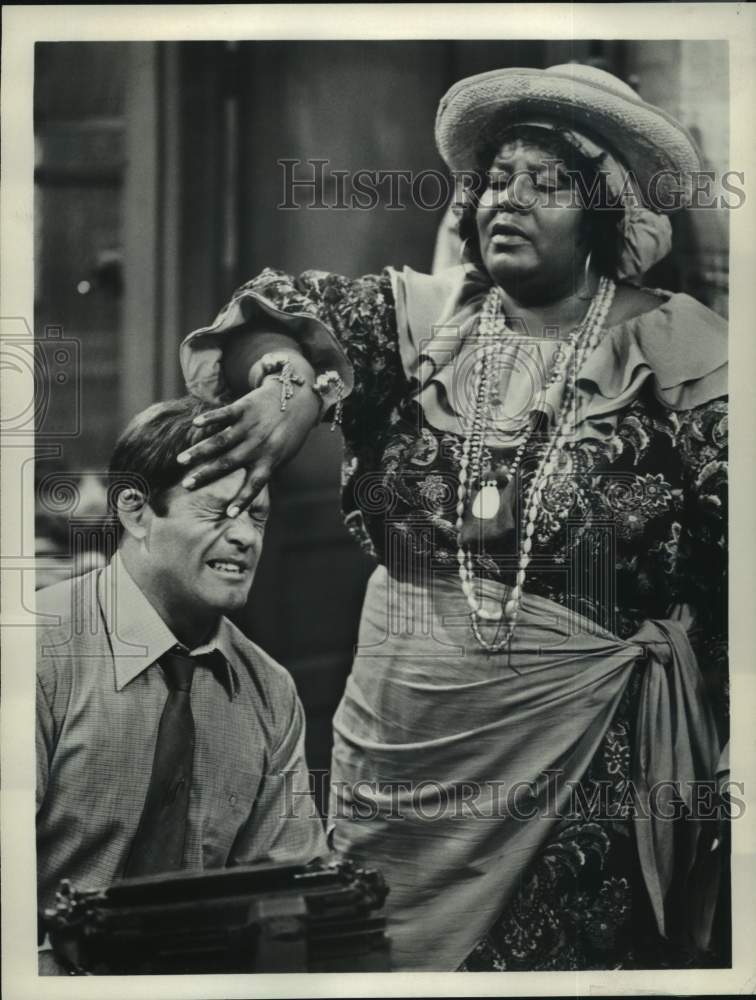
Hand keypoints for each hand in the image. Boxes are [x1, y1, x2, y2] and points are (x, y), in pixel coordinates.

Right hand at [176, 378, 320, 513]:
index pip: (254, 485)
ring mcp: (250, 426)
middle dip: (206, 475)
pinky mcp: (245, 407)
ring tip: (181, 460)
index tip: (228, 515)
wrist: (297, 400)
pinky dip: (210, 418)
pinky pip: (225, 414)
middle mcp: (258, 445)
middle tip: (186, 485)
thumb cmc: (288, 434)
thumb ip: (265, 471)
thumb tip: (250, 492)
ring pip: (221, 441)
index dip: (242, 500)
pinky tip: (195, 423)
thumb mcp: (283, 456)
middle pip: (228, 463)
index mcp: (269, 461)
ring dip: (200, 451)